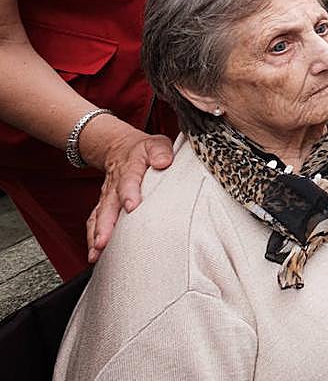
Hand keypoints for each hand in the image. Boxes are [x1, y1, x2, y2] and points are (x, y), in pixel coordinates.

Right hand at [83, 117, 174, 262]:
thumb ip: (161, 151)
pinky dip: (92, 239)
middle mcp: (115, 184)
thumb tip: (164, 162)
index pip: (129, 180)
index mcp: (130, 168)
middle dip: (106, 224)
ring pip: (98, 216)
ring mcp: (107, 196)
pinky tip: (94, 255)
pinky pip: (94, 222)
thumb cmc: (144, 151)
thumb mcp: (155, 144)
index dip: (129, 193)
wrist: (120, 148)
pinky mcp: (103, 206)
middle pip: (108, 205)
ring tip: (96, 253)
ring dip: (96, 235)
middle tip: (103, 241)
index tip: (131, 206)